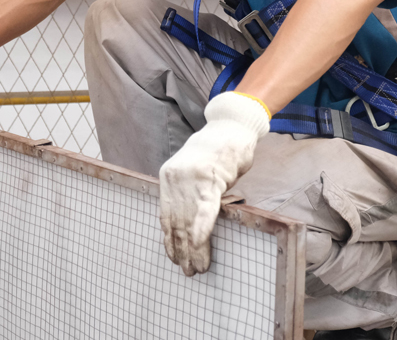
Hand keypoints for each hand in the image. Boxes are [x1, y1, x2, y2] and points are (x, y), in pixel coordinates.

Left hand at [159, 91, 269, 275]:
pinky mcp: (210, 179)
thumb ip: (188, 194)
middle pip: (177, 222)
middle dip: (181, 249)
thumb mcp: (193, 172)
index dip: (169, 240)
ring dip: (194, 247)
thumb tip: (188, 226)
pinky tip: (200, 246)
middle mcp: (176, 178)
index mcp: (168, 176)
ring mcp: (192, 178)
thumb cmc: (216, 152)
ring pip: (189, 220)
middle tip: (187, 269)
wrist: (231, 127)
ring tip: (198, 266)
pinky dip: (202, 230)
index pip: (165, 215)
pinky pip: (205, 211)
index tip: (174, 257)